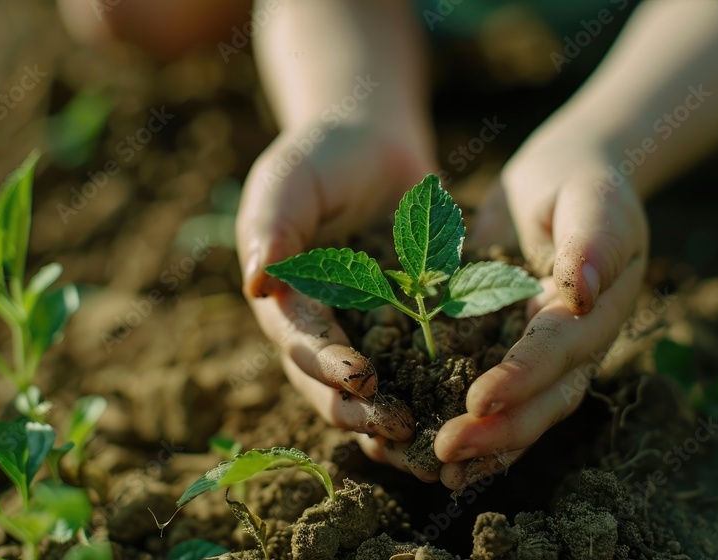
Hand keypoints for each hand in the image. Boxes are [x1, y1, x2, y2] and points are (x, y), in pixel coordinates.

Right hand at [237, 117, 436, 466]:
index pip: (300, 343)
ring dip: (393, 423)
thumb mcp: (290, 180)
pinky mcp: (403, 330)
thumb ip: (272, 226)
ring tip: (428, 443)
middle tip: (401, 426)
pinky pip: (413, 372)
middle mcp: (318, 330)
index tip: (361, 379)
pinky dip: (431, 396)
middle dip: (361, 412)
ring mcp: (360, 335)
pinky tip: (461, 414)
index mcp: (283, 301)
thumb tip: (257, 283)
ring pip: (369, 396)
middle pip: (329, 387)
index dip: (327, 365)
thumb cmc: (323, 157)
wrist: (372, 145)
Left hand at [432, 143, 648, 489]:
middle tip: (447, 452)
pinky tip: (421, 446)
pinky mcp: (500, 349)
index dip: (523, 378)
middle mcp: (570, 348)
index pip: (559, 352)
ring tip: (435, 468)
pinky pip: (485, 392)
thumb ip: (592, 243)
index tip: (480, 399)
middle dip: (498, 432)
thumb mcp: (594, 202)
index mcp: (596, 314)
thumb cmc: (583, 188)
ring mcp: (536, 356)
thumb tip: (580, 291)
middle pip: (541, 402)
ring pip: (517, 413)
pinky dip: (461, 420)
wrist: (561, 184)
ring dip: (481, 444)